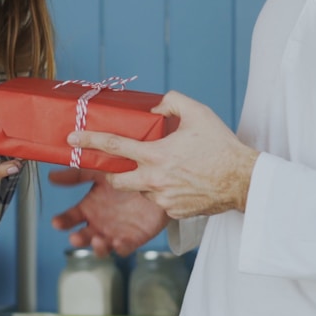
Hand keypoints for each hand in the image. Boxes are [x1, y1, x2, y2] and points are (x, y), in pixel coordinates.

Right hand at [48, 167, 169, 256]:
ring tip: (97, 241)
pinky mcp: (134, 238)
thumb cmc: (124, 176)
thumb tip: (51, 176)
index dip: (62, 221)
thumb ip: (77, 175)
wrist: (154, 180)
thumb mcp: (99, 172)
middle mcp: (99, 224)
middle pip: (84, 236)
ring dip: (98, 247)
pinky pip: (125, 247)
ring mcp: (115, 232)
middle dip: (78, 239)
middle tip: (75, 238)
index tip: (56, 222)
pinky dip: (121, 248)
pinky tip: (118, 243)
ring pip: (103, 246)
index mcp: (88, 208)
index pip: (70, 218)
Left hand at [68, 90, 258, 218]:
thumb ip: (172, 102)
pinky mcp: (173, 213)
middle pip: (117, 180)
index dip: (89, 140)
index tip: (71, 138)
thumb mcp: (198, 113)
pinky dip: (164, 192)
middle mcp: (154, 180)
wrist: (243, 180)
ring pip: (141, 191)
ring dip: (144, 182)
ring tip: (167, 172)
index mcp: (155, 155)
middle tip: (116, 168)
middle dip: (111, 175)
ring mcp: (163, 199)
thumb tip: (154, 108)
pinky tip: (182, 183)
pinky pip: (160, 201)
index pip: (113, 146)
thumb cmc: (221, 146)